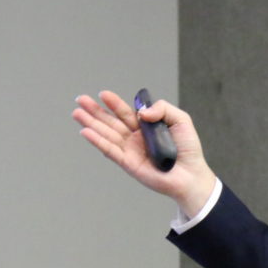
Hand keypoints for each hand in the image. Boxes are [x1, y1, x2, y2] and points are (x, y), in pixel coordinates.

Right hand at [72, 90, 216, 215]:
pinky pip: (110, 150)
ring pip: (106, 134)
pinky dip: (97, 141)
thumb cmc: (188, 149)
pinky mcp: (128, 163)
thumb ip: (162, 109)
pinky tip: (85, 132)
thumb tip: (141, 112)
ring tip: (76, 113)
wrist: (191, 174)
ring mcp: (130, 150)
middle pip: (111, 121)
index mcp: (146, 127)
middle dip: (95, 111)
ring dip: (91, 123)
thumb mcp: (180, 120)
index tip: (102, 94)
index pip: (126, 112)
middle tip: (80, 100)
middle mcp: (135, 138)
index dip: (114, 103)